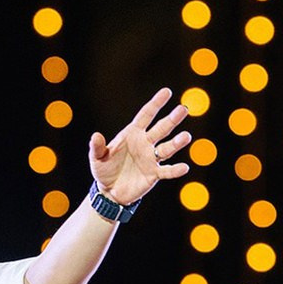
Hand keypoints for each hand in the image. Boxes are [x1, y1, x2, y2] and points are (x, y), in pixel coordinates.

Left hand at [90, 88, 192, 205]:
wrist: (110, 191)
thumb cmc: (104, 170)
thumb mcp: (97, 158)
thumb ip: (98, 147)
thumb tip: (96, 136)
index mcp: (133, 134)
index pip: (146, 115)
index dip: (156, 104)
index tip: (167, 92)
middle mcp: (145, 143)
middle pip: (161, 129)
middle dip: (172, 119)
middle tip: (183, 109)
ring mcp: (151, 159)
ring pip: (167, 148)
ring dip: (176, 143)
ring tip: (186, 136)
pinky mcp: (154, 174)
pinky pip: (167, 171)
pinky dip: (175, 170)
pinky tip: (184, 167)